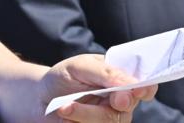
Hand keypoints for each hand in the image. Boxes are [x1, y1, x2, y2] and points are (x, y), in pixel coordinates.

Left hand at [39, 54, 155, 121]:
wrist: (38, 99)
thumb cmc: (63, 78)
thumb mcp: (81, 66)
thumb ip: (105, 72)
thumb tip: (128, 83)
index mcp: (121, 81)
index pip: (145, 87)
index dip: (146, 89)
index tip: (140, 90)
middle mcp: (118, 103)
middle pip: (127, 108)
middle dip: (117, 103)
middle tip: (113, 100)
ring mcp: (107, 121)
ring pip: (110, 122)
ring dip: (87, 114)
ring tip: (65, 105)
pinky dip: (78, 121)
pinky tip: (65, 112)